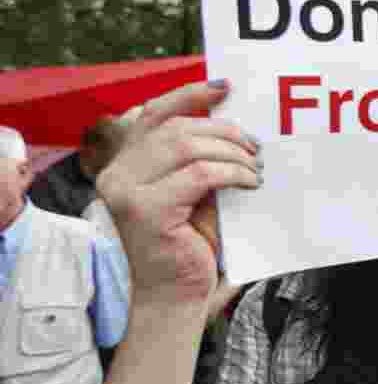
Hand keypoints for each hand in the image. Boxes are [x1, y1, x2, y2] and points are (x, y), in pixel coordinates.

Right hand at [96, 81, 262, 308]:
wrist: (176, 295)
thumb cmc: (188, 244)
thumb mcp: (192, 192)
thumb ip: (198, 159)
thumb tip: (233, 125)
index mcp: (124, 163)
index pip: (155, 113)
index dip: (190, 95)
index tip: (225, 88)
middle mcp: (116, 173)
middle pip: (176, 127)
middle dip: (224, 131)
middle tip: (255, 147)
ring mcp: (126, 191)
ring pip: (188, 146)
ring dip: (232, 152)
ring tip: (254, 167)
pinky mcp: (146, 210)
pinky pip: (199, 174)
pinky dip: (232, 173)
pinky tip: (249, 183)